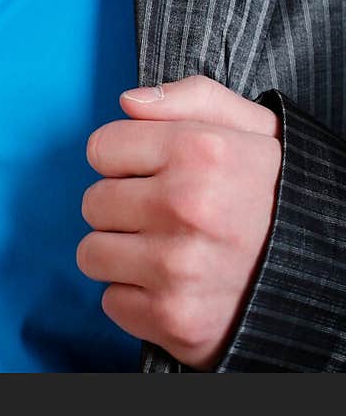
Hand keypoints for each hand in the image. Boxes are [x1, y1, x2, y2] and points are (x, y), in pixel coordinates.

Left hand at [76, 74, 281, 369]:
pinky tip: (172, 285)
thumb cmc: (278, 193)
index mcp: (198, 150)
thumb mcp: (252, 126)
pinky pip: (112, 302)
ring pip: (92, 253)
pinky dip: (136, 297)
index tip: (152, 171)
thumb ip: (190, 97)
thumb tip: (128, 101)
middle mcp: (186, 207)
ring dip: (121, 253)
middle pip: (93, 202)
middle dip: (122, 205)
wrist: (328, 270)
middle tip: (164, 214)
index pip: (101, 148)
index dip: (125, 158)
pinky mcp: (175, 319)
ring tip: (164, 248)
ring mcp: (179, 268)